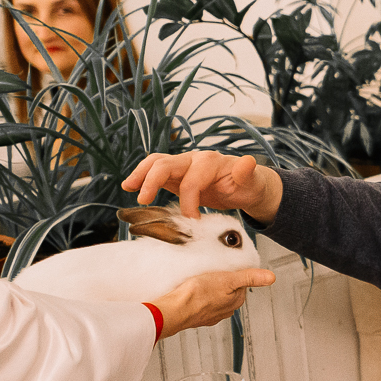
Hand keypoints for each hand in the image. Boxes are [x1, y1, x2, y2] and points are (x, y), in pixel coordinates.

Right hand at [124, 151, 283, 222]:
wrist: (247, 185)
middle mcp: (193, 159)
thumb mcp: (252, 182)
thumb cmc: (249, 184)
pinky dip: (142, 177)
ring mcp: (183, 166)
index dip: (189, 201)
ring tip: (128, 188)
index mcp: (210, 162)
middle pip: (166, 164)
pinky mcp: (176, 175)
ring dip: (141, 175)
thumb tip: (248, 162)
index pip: (192, 180)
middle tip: (143, 201)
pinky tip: (130, 186)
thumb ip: (247, 173)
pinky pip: (156, 172)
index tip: (192, 220)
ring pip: (156, 163)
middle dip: (152, 181)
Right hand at [149, 267, 275, 337]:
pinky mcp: (195, 315)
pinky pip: (200, 303)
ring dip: (209, 289)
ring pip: (214, 297)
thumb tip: (271, 277)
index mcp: (235, 302)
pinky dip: (197, 296)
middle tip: (211, 271)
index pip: (241, 284)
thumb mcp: (228, 279)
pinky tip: (191, 290)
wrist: (174, 310)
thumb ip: (250, 277)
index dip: (234, 273)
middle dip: (222, 281)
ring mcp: (209, 315)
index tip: (226, 267)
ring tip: (200, 280)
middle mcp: (224, 311)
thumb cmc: (198, 295)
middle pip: (228, 290)